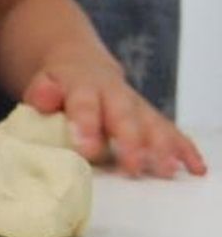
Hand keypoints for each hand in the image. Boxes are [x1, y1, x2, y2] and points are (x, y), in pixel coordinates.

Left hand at [23, 65, 205, 177]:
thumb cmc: (57, 88)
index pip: (85, 105)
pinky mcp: (150, 117)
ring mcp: (136, 105)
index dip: (87, 125)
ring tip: (166, 170)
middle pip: (125, 116)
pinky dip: (183, 148)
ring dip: (161, 147)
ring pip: (152, 124)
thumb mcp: (43, 85)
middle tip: (133, 167)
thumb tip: (42, 97)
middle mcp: (115, 95)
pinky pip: (170, 131)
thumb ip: (42, 94)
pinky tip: (194, 167)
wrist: (80, 66)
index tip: (87, 150)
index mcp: (83, 87)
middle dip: (131, 142)